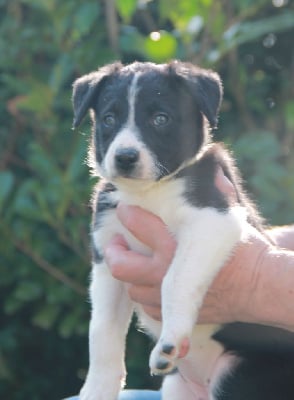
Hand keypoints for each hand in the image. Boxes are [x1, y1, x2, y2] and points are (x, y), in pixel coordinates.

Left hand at [105, 168, 293, 328]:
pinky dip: (148, 294)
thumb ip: (212, 190)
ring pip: (130, 287)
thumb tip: (207, 162)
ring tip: (136, 261)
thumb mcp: (227, 214)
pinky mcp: (175, 312)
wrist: (258, 285)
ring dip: (131, 274)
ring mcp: (167, 297)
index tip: (125, 209)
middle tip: (117, 242)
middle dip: (114, 250)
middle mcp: (165, 271)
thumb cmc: (243, 248)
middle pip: (120, 264)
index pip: (135, 222)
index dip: (126, 213)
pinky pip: (147, 307)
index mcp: (174, 243)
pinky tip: (154, 282)